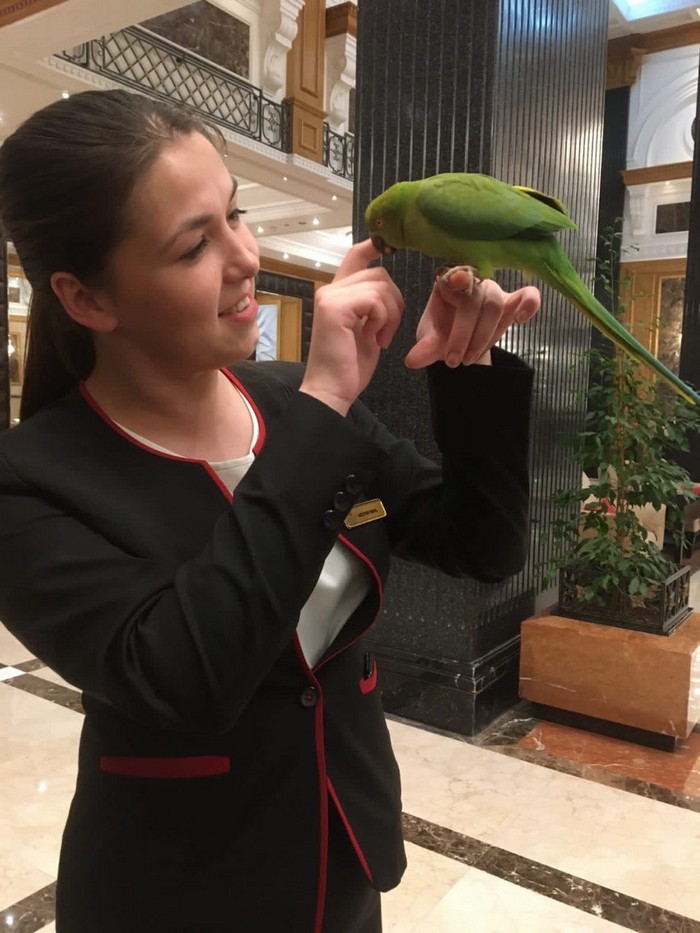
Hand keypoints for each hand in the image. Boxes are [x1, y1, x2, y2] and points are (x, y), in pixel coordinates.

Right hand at [300, 239, 403, 414]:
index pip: (356, 255)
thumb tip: (388, 287)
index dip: (375, 246)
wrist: (331, 392)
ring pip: (380, 285)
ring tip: (379, 338)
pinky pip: (375, 300)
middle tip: (386, 331)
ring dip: (390, 315)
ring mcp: (330, 297)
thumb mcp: (366, 329)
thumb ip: (372, 305)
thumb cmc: (348, 367)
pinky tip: (374, 339)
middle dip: (394, 302)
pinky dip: (383, 320)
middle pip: (379, 273)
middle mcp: (329, 289)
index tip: (391, 247)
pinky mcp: (334, 308)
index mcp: (337, 294)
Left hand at [404, 266, 539, 368]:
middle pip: (476, 298)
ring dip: (485, 335)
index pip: (454, 278)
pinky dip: (530, 303)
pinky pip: (528, 295)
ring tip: (471, 358)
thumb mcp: (431, 342)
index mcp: (447, 283)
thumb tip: (412, 360)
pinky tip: (521, 320)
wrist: (459, 346)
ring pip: (495, 303)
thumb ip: (425, 347)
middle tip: (455, 361)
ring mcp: (493, 291)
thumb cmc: (442, 336)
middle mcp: (472, 281)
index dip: (459, 277)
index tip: (457, 282)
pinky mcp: (513, 302)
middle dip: (467, 333)